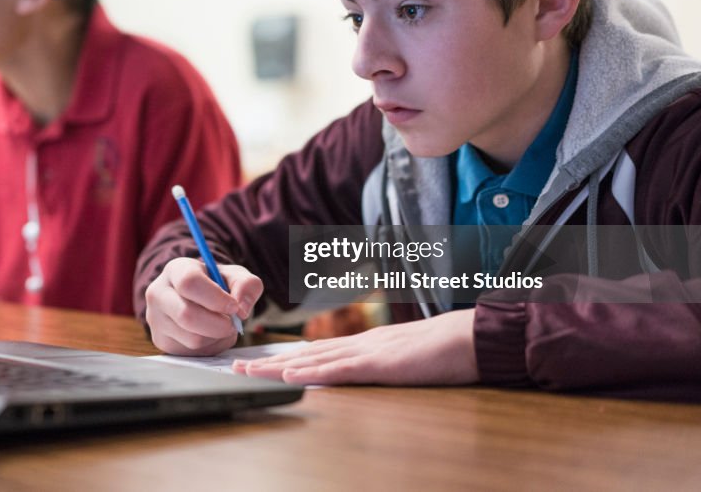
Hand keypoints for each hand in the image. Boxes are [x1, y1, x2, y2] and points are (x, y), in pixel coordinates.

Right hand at [144, 257, 262, 355]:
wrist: (195, 298)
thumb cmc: (215, 285)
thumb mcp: (234, 276)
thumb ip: (246, 285)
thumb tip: (241, 308)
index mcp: (176, 270)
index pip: (189, 283)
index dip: (215, 298)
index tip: (234, 306)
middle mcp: (158, 293)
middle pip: (187, 315)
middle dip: (218, 324)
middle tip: (233, 323)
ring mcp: (156, 319)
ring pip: (192, 338)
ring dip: (216, 337)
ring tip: (221, 325)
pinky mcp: (161, 341)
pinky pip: (191, 352)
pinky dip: (209, 347)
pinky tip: (210, 334)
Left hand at [233, 308, 477, 384]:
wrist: (475, 337)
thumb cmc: (447, 350)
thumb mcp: (408, 357)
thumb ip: (384, 362)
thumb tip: (364, 370)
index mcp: (368, 344)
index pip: (318, 351)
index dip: (287, 357)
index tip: (259, 362)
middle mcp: (362, 344)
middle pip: (307, 353)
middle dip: (270, 362)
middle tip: (236, 365)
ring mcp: (371, 352)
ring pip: (315, 360)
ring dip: (279, 367)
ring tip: (249, 371)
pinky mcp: (383, 365)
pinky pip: (341, 369)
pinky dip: (313, 372)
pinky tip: (291, 374)